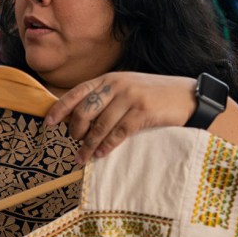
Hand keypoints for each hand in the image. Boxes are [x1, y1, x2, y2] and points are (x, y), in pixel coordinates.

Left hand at [44, 72, 198, 164]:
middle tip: (73, 144)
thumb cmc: (155, 95)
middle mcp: (117, 85)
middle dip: (75, 130)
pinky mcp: (143, 112)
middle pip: (84, 110)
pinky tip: (100, 154)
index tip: (48, 123)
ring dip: (88, 144)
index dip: (60, 108)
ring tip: (81, 157)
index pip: (77, 92)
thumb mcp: (128, 88)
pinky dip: (106, 145)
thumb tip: (81, 119)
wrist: (189, 96)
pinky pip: (117, 133)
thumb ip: (107, 98)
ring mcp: (130, 97)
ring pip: (99, 125)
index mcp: (110, 78)